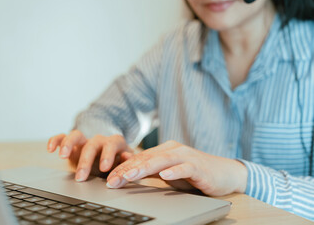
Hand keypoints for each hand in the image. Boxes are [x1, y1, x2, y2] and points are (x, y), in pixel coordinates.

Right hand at [47, 130, 133, 181]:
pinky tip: (50, 149)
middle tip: (81, 176)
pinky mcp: (72, 143)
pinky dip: (56, 140)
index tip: (104, 168)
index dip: (108, 155)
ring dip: (69, 144)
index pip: (112, 144)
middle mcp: (99, 139)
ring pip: (76, 135)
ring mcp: (85, 140)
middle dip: (86, 160)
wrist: (109, 156)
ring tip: (62, 156)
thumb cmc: (119, 163)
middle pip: (92, 143)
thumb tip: (127, 157)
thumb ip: (127, 162)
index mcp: (115, 143)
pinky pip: (63, 137)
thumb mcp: (126, 164)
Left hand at [105, 140, 247, 195]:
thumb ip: (151, 170)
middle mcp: (173, 150)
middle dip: (127, 170)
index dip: (122, 169)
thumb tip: (127, 171)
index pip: (139, 159)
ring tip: (130, 176)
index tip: (108, 179)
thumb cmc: (194, 173)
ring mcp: (186, 157)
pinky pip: (185, 168)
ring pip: (162, 161)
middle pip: (146, 159)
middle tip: (111, 180)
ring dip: (144, 168)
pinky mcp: (199, 166)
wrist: (224, 173)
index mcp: (163, 150)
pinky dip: (175, 171)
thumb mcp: (168, 172)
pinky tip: (165, 176)